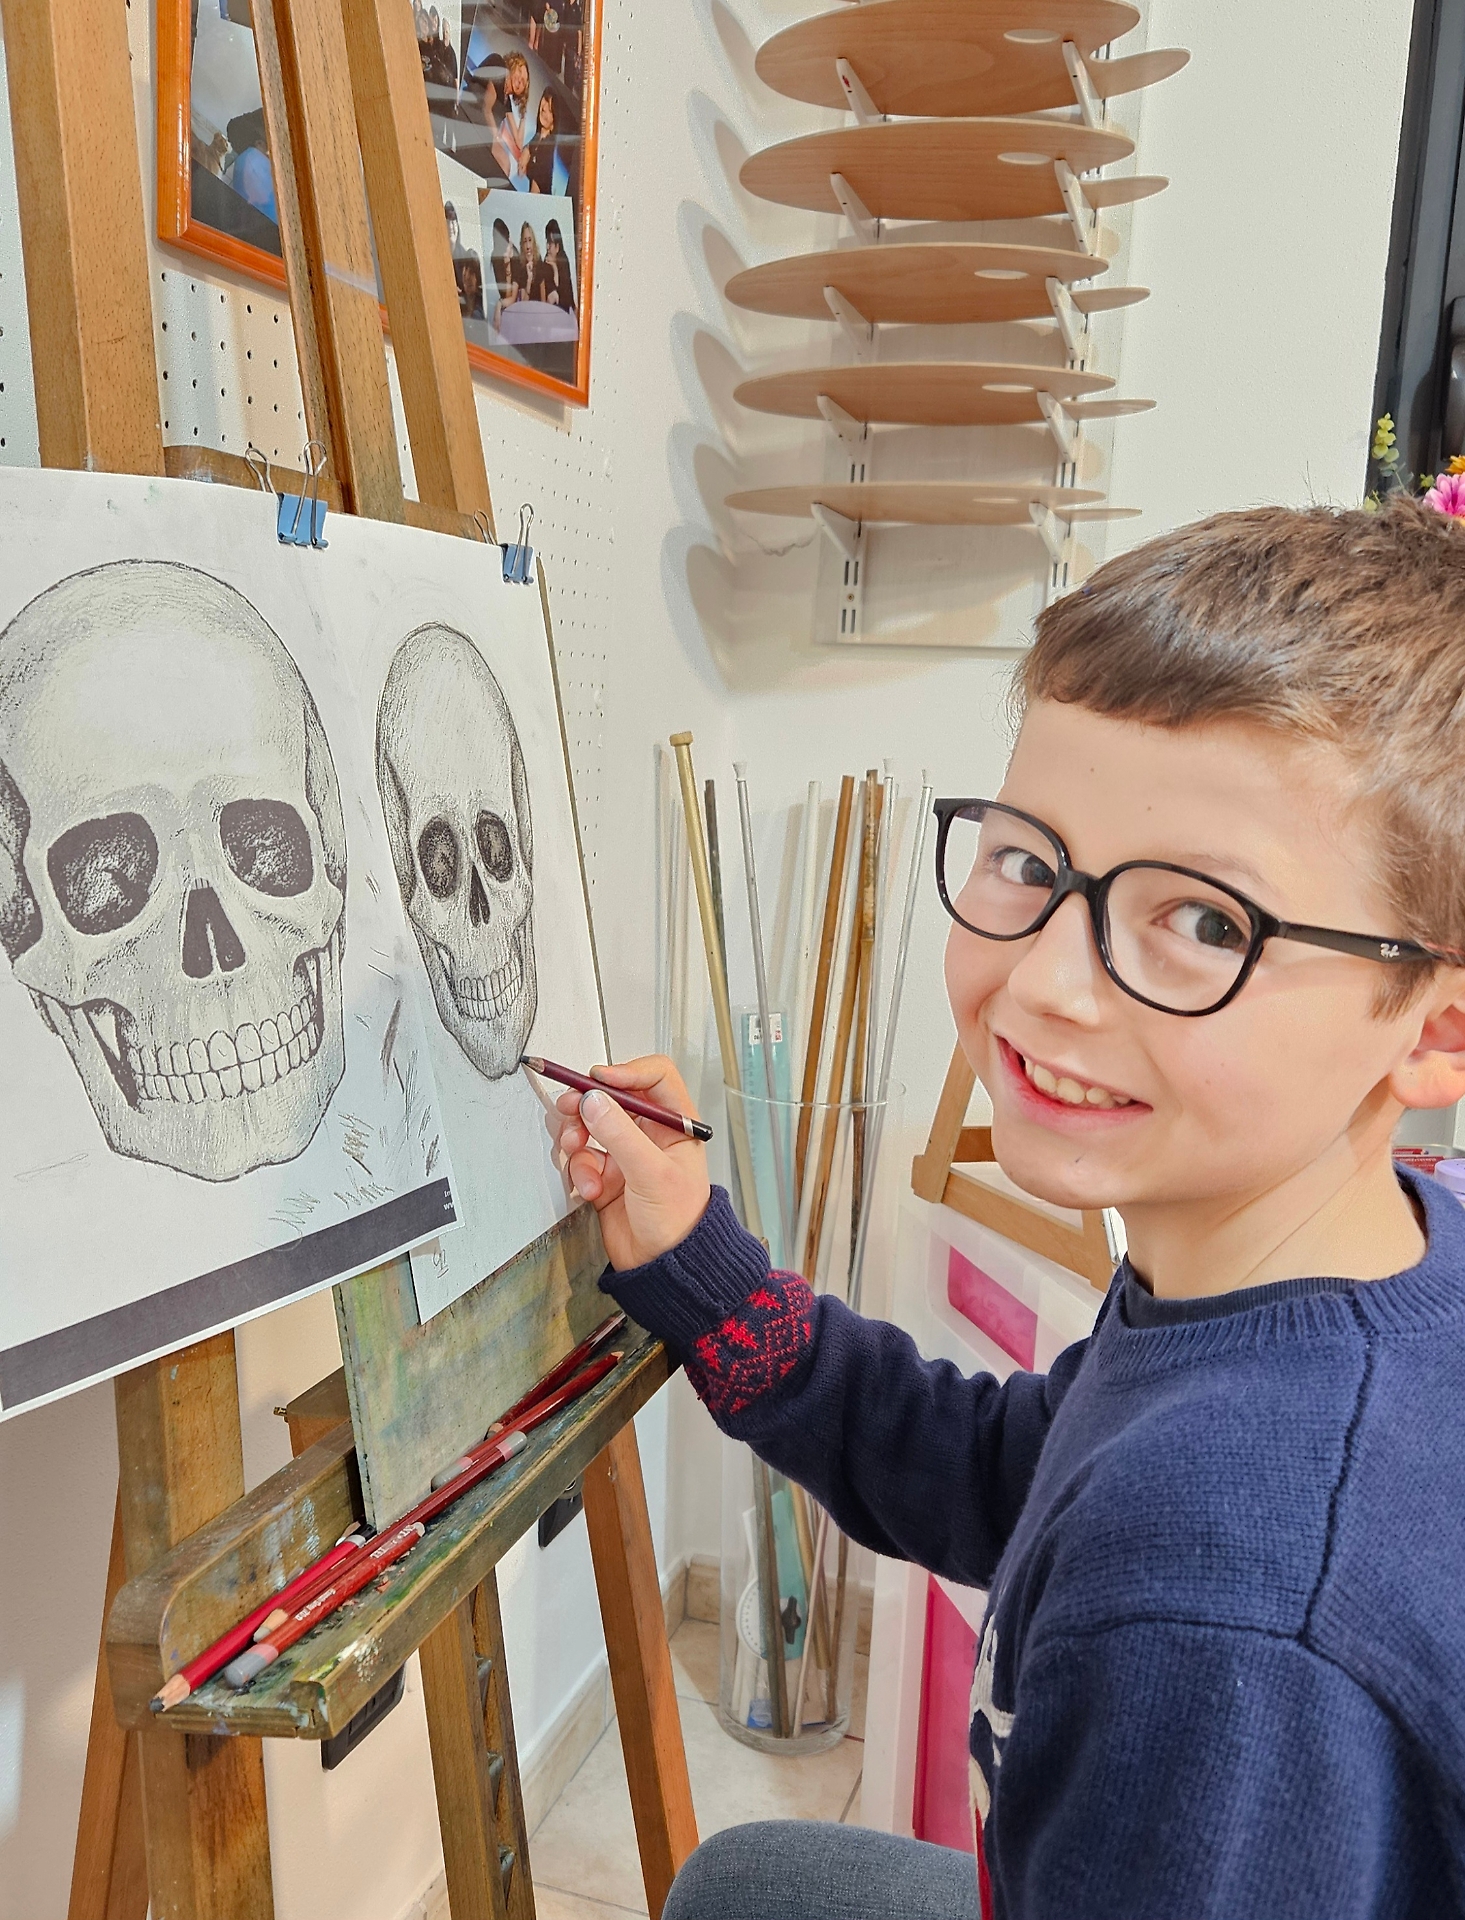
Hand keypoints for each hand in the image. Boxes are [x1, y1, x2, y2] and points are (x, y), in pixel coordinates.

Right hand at [547, 1055, 710, 1268]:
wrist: (665, 1268)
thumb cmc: (679, 1223)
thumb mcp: (652, 1173)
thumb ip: (620, 1134)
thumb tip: (592, 1100)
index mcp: (675, 1123)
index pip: (653, 1077)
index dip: (625, 1072)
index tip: (599, 1081)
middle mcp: (649, 1133)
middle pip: (611, 1097)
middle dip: (586, 1104)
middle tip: (569, 1108)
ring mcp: (625, 1154)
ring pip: (589, 1126)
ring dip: (577, 1138)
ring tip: (577, 1152)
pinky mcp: (604, 1175)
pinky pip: (580, 1159)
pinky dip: (579, 1171)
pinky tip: (590, 1189)